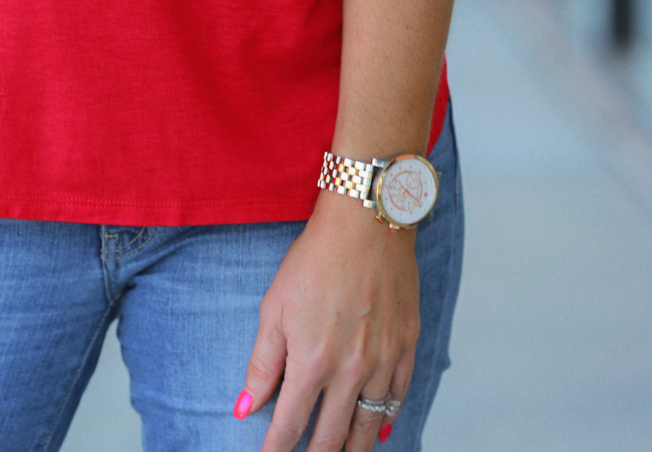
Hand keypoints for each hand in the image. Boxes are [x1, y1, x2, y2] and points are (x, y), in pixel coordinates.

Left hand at [236, 190, 418, 450]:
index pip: (290, 426)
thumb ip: (262, 363)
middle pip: (332, 436)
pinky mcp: (406, 346)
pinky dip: (386, 418)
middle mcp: (350, 371)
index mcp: (312, 363)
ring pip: (367, 425)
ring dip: (353, 449)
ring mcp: (382, 361)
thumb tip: (245, 408)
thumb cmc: (314, 259)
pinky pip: (397, 397)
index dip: (276, 451)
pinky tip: (377, 428)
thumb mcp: (274, 307)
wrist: (366, 223)